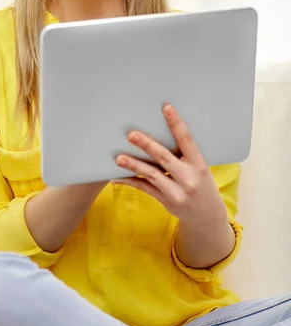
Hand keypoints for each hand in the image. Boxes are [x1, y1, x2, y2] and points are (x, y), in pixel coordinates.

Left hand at [114, 104, 227, 223]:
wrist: (208, 217)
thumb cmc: (202, 184)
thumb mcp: (201, 168)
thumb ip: (185, 154)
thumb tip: (163, 131)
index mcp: (199, 165)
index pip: (187, 140)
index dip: (176, 124)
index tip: (167, 108)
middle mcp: (188, 178)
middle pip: (164, 158)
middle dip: (147, 145)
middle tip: (131, 134)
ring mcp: (176, 193)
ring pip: (152, 175)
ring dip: (134, 165)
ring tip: (118, 158)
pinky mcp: (166, 202)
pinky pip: (145, 189)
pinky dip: (130, 181)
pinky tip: (116, 177)